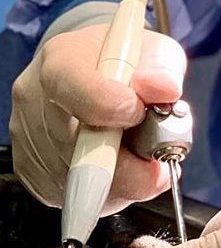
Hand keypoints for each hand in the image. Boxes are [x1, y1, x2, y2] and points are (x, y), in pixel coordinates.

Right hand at [10, 24, 186, 210]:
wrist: (92, 69)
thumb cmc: (125, 60)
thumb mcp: (154, 49)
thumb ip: (162, 68)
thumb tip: (165, 91)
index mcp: (62, 58)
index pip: (75, 88)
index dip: (111, 108)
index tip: (140, 113)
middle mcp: (35, 99)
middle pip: (74, 148)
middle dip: (127, 164)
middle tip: (159, 164)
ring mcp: (27, 137)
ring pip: (75, 181)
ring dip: (120, 181)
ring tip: (141, 158)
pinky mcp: (30, 170)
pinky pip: (68, 197)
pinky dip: (105, 193)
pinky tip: (120, 169)